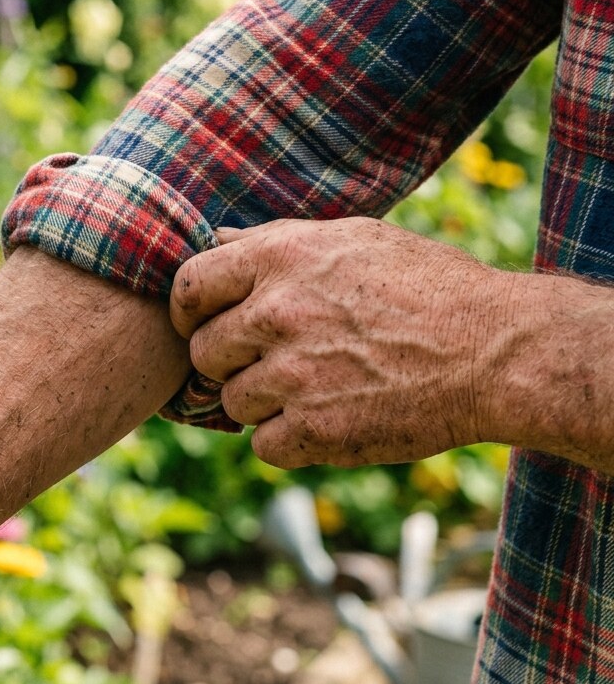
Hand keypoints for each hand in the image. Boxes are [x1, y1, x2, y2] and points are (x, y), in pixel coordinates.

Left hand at [170, 217, 518, 467]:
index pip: (188, 286)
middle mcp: (276, 314)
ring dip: (263, 401)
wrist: (495, 352)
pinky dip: (288, 439)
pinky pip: (263, 445)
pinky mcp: (315, 432)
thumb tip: (217, 239)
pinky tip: (328, 417)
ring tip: (315, 387)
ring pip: (232, 402)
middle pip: (204, 351)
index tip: (203, 325)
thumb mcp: (350, 238)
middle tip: (270, 361)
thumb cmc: (426, 286)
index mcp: (279, 258)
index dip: (189, 311)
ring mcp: (293, 376)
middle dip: (228, 360)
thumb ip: (274, 240)